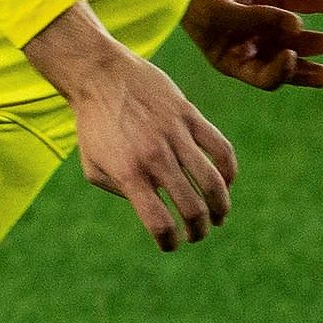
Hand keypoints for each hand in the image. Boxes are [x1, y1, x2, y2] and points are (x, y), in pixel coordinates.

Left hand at [31, 7, 236, 249]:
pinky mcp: (190, 117)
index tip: (171, 245)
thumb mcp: (93, 166)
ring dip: (221, 207)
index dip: (168, 241)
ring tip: (218, 217)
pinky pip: (221, 150)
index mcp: (129, 174)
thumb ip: (122, 192)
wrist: (99, 76)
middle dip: (198, 230)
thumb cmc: (93, 125)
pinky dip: (229, 172)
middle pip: (192, 208)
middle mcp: (155, 158)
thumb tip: (154, 209)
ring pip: (213, 183)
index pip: (159, 222)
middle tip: (198, 235)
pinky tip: (225, 183)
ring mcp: (176, 136)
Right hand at [179, 0, 322, 92]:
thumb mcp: (220, 13)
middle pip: (285, 62)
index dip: (281, 71)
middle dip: (311, 71)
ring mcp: (261, 16)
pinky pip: (300, 0)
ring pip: (297, 35)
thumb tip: (299, 24)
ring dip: (318, 40)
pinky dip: (317, 3)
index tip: (290, 55)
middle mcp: (248, 41)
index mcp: (231, 57)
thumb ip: (259, 20)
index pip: (263, 76)